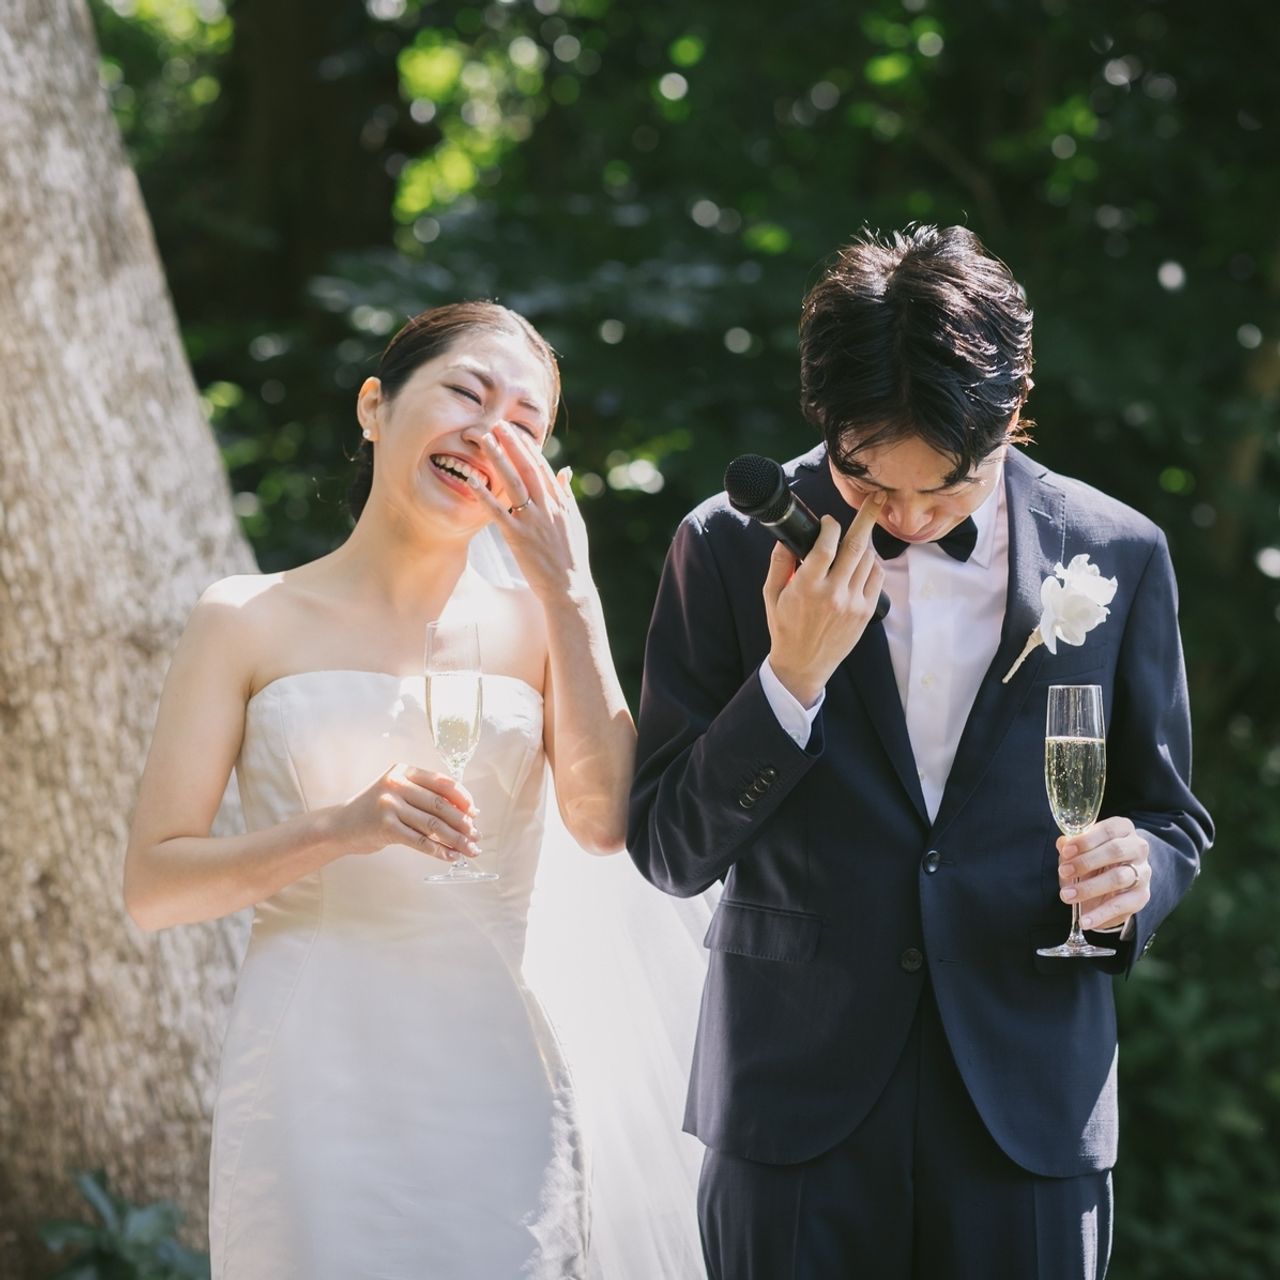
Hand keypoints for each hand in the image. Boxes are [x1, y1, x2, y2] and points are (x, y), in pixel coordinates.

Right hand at [331, 764, 479, 861]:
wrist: (340, 826)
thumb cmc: (376, 810)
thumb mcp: (398, 793)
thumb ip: (425, 797)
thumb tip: (466, 814)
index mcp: (404, 771)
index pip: (442, 782)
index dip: (463, 798)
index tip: (475, 812)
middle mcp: (397, 784)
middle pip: (440, 805)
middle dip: (463, 823)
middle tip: (476, 835)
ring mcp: (390, 805)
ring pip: (433, 825)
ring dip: (456, 839)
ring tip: (469, 849)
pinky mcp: (385, 827)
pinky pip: (419, 841)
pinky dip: (438, 850)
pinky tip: (451, 856)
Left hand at [471, 423, 592, 602]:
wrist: (569, 587)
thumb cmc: (572, 557)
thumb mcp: (575, 522)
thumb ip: (567, 494)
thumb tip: (564, 470)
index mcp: (561, 502)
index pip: (543, 468)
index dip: (527, 447)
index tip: (514, 431)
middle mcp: (548, 507)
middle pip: (527, 468)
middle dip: (511, 444)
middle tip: (496, 424)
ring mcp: (533, 521)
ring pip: (513, 483)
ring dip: (497, 458)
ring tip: (484, 440)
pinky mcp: (518, 537)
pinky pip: (498, 512)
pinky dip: (485, 495)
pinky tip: (472, 480)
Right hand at [763, 494, 885, 706]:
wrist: (803, 665)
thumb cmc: (784, 627)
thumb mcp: (772, 595)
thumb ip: (779, 564)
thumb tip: (788, 538)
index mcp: (807, 586)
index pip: (826, 545)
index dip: (830, 526)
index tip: (829, 521)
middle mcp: (833, 593)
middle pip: (856, 545)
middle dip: (868, 516)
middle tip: (877, 497)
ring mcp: (853, 603)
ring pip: (869, 560)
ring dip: (864, 544)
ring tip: (855, 541)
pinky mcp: (865, 612)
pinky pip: (877, 577)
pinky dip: (872, 565)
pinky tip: (861, 564)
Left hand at [1057, 816, 1150, 930]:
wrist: (1115, 880)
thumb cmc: (1094, 857)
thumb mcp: (1081, 849)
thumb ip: (1071, 847)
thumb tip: (1062, 843)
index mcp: (1123, 829)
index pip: (1109, 830)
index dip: (1086, 840)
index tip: (1065, 851)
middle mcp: (1137, 848)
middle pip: (1116, 851)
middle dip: (1086, 862)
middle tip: (1063, 872)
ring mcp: (1142, 872)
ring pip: (1120, 878)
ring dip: (1089, 888)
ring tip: (1067, 896)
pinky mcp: (1142, 896)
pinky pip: (1122, 905)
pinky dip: (1101, 914)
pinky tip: (1084, 920)